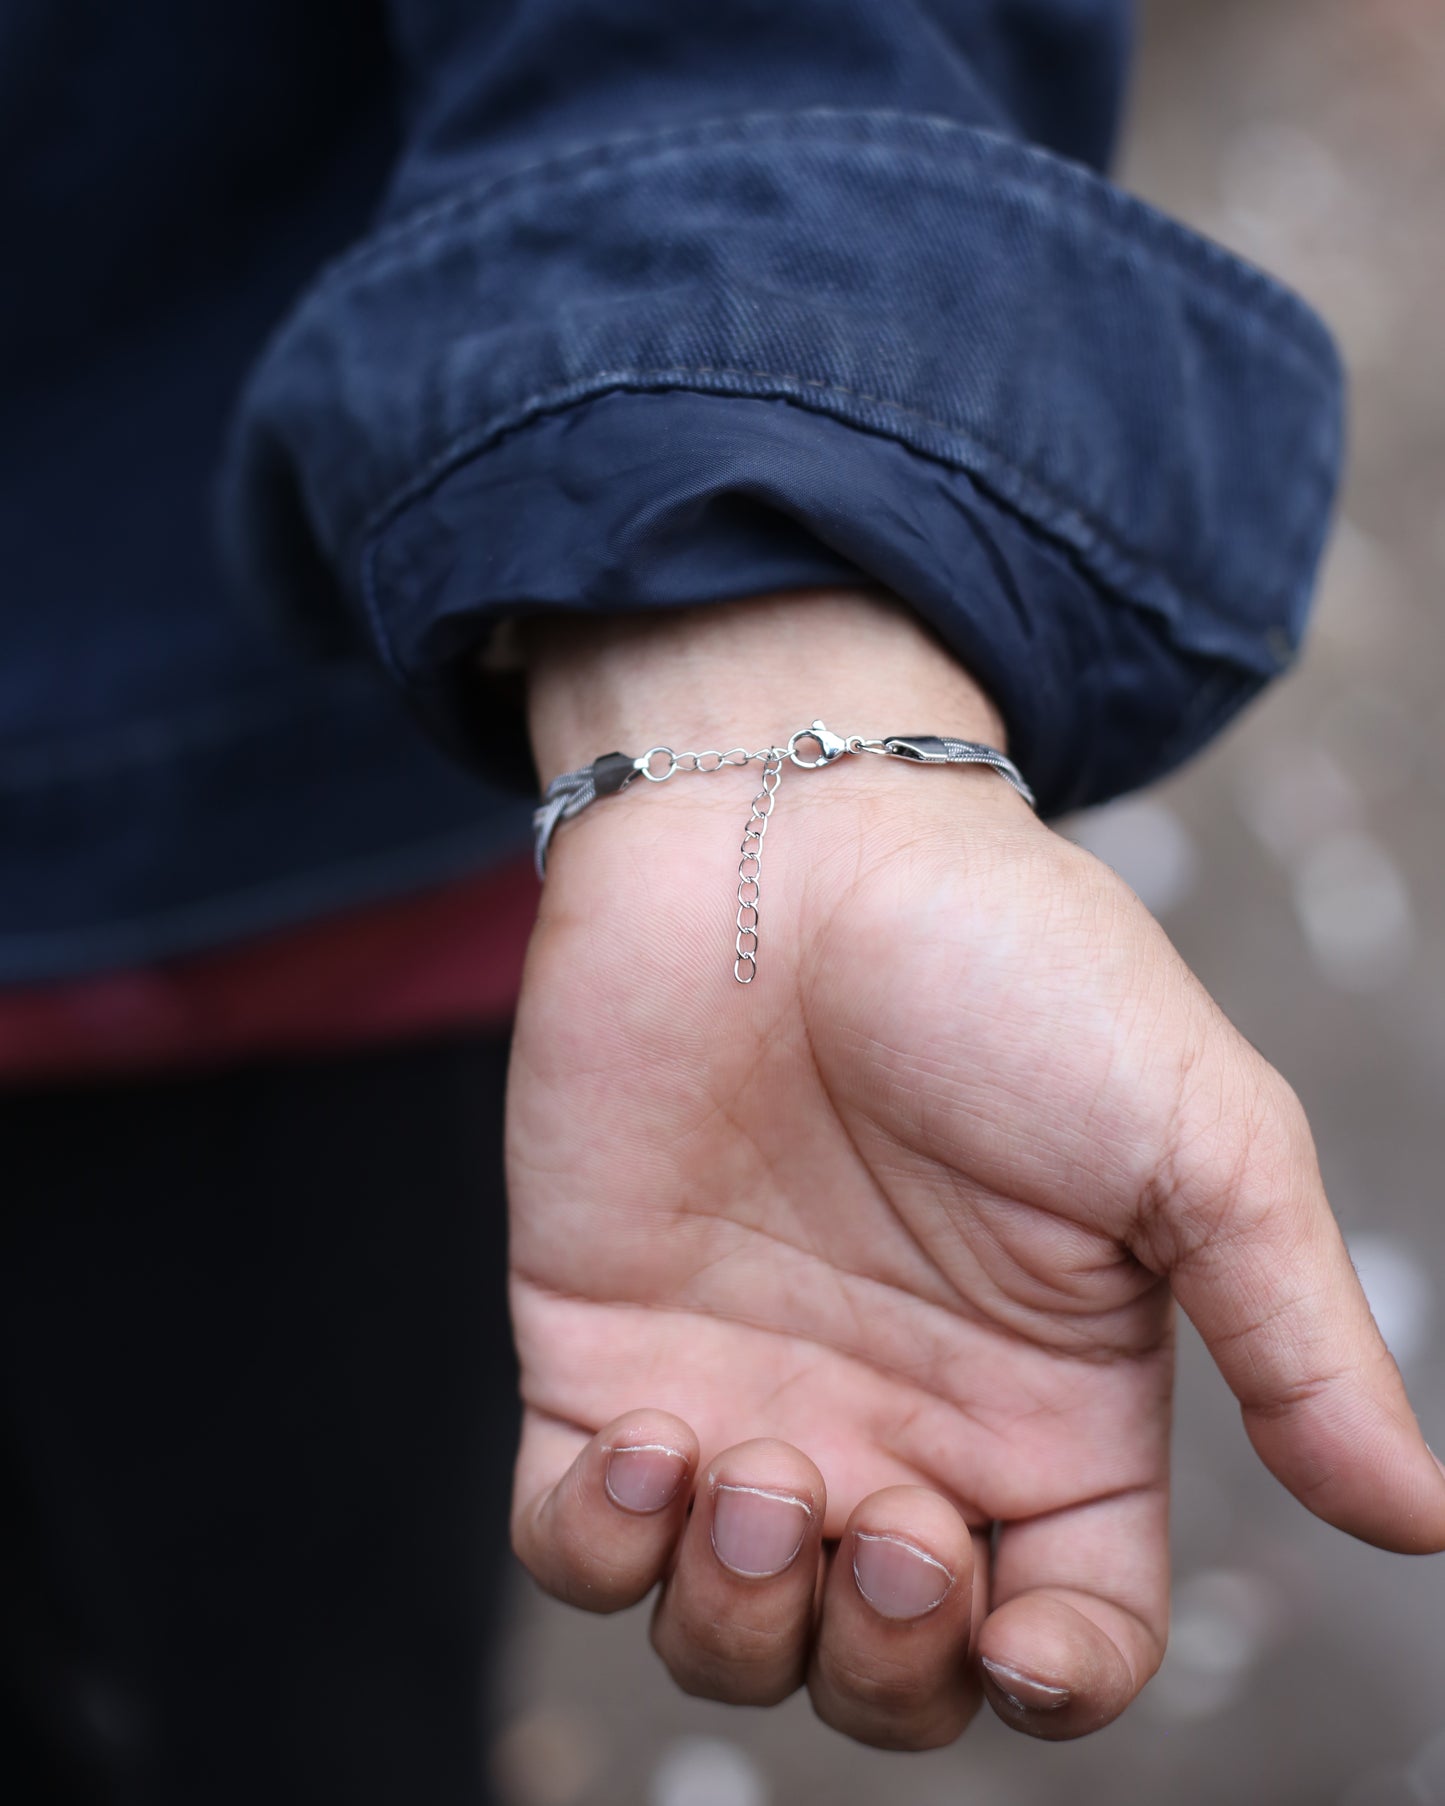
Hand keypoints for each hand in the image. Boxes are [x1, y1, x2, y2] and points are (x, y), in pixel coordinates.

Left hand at [505, 590, 1444, 1749]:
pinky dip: (603, 1550)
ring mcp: (746, 1396)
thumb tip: (1422, 1522)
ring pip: (731, 1635)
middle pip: (890, 1672)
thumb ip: (1297, 1338)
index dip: (1050, 1680)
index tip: (1010, 1634)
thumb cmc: (1004, 963)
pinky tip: (651, 1442)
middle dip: (882, 1663)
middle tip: (880, 1525)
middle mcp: (899, 1424)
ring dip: (742, 1617)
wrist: (786, 836)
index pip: (1070, 1628)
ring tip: (757, 1467)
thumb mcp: (1198, 1139)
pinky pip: (578, 1541)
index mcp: (1053, 1405)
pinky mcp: (606, 1352)